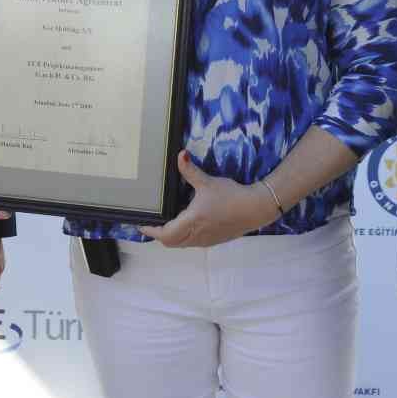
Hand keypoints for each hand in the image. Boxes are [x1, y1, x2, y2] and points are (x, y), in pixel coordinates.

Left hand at [138, 151, 278, 247]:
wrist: (255, 209)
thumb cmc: (230, 196)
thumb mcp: (207, 182)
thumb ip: (190, 171)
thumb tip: (180, 155)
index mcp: (192, 222)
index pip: (165, 234)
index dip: (151, 230)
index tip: (141, 223)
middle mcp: (196, 236)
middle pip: (170, 242)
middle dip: (159, 233)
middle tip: (151, 221)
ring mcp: (205, 240)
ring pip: (181, 243)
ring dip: (171, 235)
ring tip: (165, 221)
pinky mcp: (213, 240)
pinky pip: (192, 242)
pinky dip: (183, 236)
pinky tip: (185, 223)